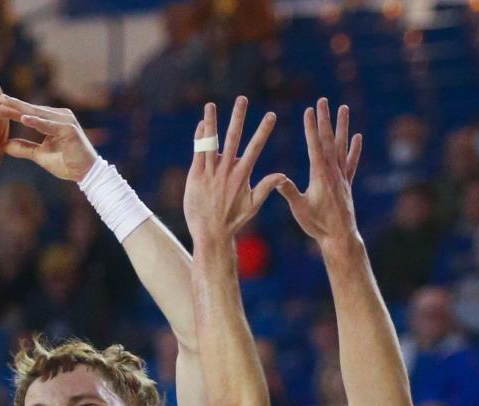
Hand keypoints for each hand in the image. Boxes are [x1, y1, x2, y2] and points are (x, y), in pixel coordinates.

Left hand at [0, 94, 96, 181]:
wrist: (86, 173)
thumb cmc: (66, 163)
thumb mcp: (40, 155)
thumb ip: (24, 148)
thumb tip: (5, 146)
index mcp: (51, 120)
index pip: (28, 114)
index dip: (11, 111)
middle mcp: (58, 116)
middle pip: (31, 110)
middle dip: (12, 105)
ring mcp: (65, 121)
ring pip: (39, 114)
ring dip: (21, 110)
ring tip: (5, 105)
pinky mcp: (70, 129)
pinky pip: (50, 126)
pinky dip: (37, 122)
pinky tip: (24, 119)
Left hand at [183, 98, 283, 249]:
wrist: (211, 234)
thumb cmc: (233, 221)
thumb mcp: (253, 205)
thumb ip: (266, 187)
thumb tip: (283, 174)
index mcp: (242, 176)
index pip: (255, 148)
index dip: (263, 131)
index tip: (271, 115)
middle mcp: (226, 171)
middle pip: (233, 139)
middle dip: (238, 118)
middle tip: (242, 98)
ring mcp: (209, 173)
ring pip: (211, 143)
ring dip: (211, 122)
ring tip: (210, 104)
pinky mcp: (195, 176)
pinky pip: (198, 153)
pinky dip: (199, 139)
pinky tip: (200, 125)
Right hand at [276, 98, 362, 252]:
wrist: (339, 236)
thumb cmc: (317, 224)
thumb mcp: (299, 209)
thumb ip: (289, 192)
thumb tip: (277, 178)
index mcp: (319, 175)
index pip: (314, 145)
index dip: (311, 127)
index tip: (308, 110)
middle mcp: (333, 171)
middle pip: (328, 140)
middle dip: (325, 119)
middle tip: (323, 100)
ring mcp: (342, 176)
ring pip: (342, 146)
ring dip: (342, 126)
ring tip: (343, 108)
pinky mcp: (347, 183)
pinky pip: (351, 162)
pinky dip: (354, 148)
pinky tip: (357, 137)